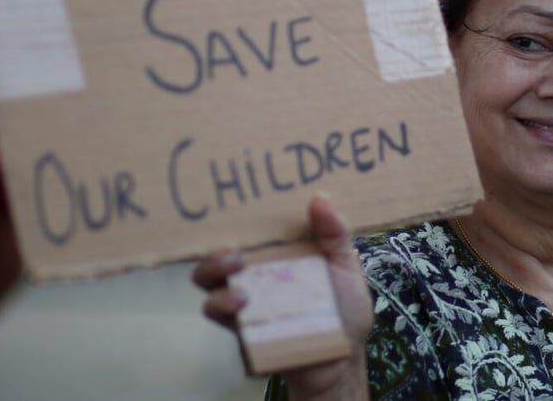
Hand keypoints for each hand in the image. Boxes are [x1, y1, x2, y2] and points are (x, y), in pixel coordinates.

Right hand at [192, 195, 372, 399]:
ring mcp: (245, 298)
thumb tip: (320, 197)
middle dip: (216, 248)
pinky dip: (222, 305)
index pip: (249, 227)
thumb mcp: (345, 264)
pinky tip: (243, 303)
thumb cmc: (344, 305)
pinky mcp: (241, 326)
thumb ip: (334, 233)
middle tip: (234, 253)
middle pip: (218, 252)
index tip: (240, 201)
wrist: (344, 357)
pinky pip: (216, 313)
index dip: (237, 213)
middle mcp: (254, 270)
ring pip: (208, 280)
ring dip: (212, 273)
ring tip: (237, 278)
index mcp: (277, 250)